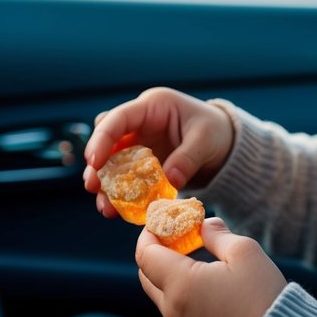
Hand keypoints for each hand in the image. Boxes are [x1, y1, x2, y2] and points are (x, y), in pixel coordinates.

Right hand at [82, 88, 234, 217]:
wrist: (223, 142)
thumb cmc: (215, 131)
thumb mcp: (206, 140)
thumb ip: (187, 158)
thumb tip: (170, 181)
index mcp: (154, 105)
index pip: (119, 117)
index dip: (102, 138)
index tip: (94, 162)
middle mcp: (140, 122)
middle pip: (107, 139)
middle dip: (97, 164)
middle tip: (93, 187)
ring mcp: (138, 142)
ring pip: (111, 161)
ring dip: (105, 184)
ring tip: (106, 208)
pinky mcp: (141, 162)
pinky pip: (124, 177)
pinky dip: (119, 193)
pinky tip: (118, 211)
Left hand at [136, 218, 285, 316]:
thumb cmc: (262, 298)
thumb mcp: (245, 253)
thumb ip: (218, 235)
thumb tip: (204, 224)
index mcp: (181, 285)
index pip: (145, 254)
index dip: (148, 233)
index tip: (160, 220)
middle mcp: (173, 312)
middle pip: (148, 276)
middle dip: (156, 253)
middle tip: (177, 237)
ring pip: (163, 297)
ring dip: (171, 275)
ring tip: (197, 260)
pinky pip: (177, 314)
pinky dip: (182, 295)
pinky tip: (206, 286)